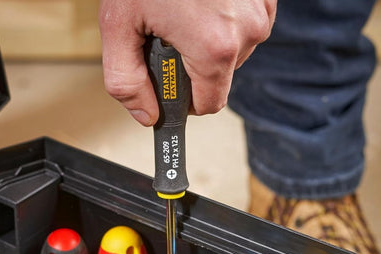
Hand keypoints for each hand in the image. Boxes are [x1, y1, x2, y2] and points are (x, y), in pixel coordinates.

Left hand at [99, 0, 275, 125]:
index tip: (170, 85)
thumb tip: (147, 115)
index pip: (207, 105)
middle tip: (170, 33)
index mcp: (214, 47)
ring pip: (232, 53)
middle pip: (219, 78)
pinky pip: (243, 28)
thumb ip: (126, 80)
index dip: (185, 101)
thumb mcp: (119, 25)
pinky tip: (204, 2)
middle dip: (192, 66)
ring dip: (207, 43)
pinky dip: (222, 22)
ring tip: (185, 11)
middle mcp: (247, 33)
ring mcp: (261, 12)